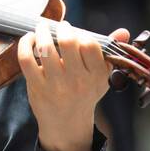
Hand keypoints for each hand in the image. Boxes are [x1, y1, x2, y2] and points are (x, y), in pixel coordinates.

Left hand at [18, 20, 124, 150]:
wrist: (67, 124)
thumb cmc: (84, 93)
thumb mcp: (101, 76)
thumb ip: (110, 52)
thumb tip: (124, 31)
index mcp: (96, 75)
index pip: (90, 44)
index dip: (81, 33)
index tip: (75, 32)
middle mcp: (77, 80)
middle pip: (68, 43)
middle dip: (62, 28)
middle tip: (59, 26)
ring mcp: (56, 84)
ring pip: (46, 48)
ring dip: (41, 32)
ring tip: (42, 27)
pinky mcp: (37, 87)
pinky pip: (27, 59)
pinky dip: (25, 44)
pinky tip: (29, 39)